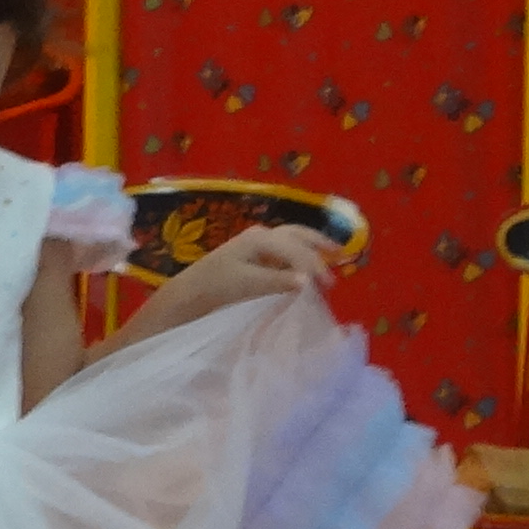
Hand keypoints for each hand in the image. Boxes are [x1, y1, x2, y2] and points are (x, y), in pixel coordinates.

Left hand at [138, 221, 338, 331]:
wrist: (188, 293)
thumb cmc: (215, 287)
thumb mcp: (247, 285)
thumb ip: (277, 281)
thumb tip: (307, 280)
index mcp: (260, 239)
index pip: (296, 250)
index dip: (314, 266)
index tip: (327, 285)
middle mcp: (260, 236)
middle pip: (297, 234)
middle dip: (318, 244)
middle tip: (340, 255)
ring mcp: (255, 244)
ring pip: (290, 240)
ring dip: (310, 247)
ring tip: (329, 255)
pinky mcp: (251, 256)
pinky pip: (282, 251)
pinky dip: (297, 255)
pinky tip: (304, 267)